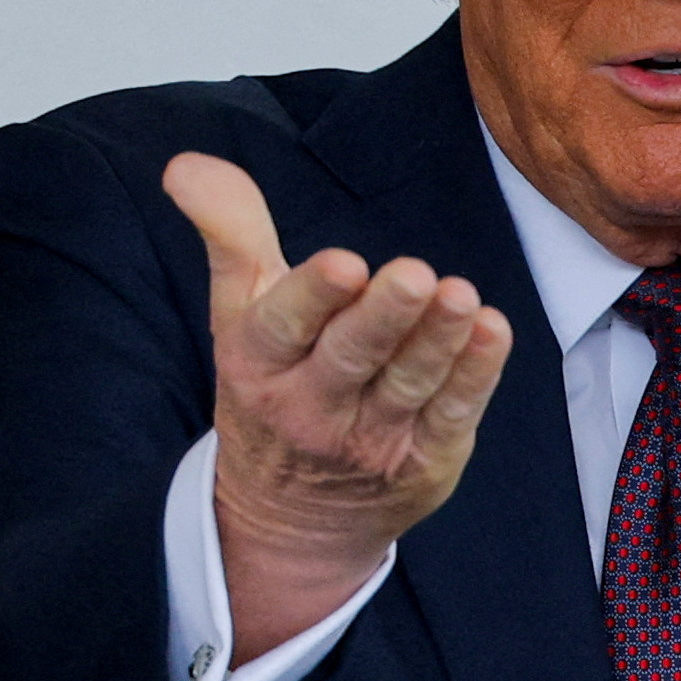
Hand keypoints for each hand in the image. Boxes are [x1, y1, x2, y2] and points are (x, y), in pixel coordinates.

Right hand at [162, 154, 512, 662]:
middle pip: (351, 356)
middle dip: (384, 315)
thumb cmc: (274, 384)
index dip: (313, 295)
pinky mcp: (423, 459)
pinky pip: (451, 414)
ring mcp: (370, 437)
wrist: (291, 517)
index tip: (344, 263)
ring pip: (408, 384)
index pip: (283, 324)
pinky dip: (476, 376)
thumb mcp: (239, 311)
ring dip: (439, 341)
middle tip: (416, 274)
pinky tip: (494, 332)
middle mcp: (310, 404)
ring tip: (462, 298)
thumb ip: (229, 232)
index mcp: (259, 361)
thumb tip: (186, 164)